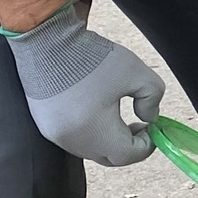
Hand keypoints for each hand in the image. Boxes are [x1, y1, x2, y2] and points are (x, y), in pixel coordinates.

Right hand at [2, 2, 163, 166]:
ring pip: (90, 149)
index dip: (147, 144)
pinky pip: (73, 138)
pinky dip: (89, 131)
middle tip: (140, 125)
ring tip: (117, 114)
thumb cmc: (93, 58)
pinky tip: (95, 110)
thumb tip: (149, 117)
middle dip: (128, 145)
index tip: (154, 126)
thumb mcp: (136, 73)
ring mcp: (53, 134)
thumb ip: (153, 98)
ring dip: (108, 138)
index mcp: (94, 132)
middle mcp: (70, 140)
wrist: (47, 40)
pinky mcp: (43, 123)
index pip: (127, 155)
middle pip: (108, 157)